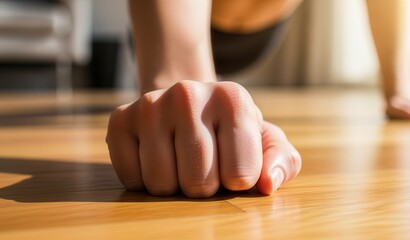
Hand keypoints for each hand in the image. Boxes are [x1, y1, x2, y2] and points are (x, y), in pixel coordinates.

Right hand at [106, 81, 300, 197]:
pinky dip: (144, 179)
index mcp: (233, 98)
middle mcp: (188, 94)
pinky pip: (131, 179)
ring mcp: (150, 105)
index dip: (238, 180)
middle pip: (198, 184)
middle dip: (205, 186)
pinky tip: (156, 156)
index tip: (234, 164)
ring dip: (174, 185)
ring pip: (161, 185)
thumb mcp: (265, 141)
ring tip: (180, 159)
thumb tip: (268, 184)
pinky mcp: (119, 119)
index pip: (242, 175)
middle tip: (204, 162)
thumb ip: (281, 161)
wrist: (187, 104)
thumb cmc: (230, 130)